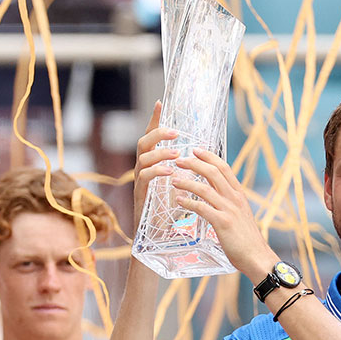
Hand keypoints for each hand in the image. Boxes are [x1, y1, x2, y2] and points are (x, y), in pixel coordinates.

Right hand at [132, 101, 178, 227]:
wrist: (158, 237)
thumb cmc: (170, 211)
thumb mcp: (180, 184)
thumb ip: (184, 169)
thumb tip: (200, 153)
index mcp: (154, 165)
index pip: (152, 138)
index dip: (155, 120)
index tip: (160, 102)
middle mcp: (144, 170)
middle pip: (143, 143)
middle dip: (157, 134)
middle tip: (175, 133)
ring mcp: (140, 183)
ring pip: (142, 158)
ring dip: (160, 153)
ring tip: (176, 153)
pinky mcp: (140, 196)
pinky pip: (143, 178)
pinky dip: (156, 172)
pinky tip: (169, 172)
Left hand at [170, 147, 274, 276]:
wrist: (257, 257)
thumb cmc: (247, 240)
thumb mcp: (240, 215)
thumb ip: (229, 204)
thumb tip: (215, 196)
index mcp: (239, 195)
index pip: (224, 168)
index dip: (209, 156)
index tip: (195, 150)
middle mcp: (235, 198)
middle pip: (213, 172)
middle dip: (194, 163)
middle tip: (178, 160)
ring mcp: (229, 210)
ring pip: (205, 188)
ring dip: (187, 182)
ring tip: (173, 180)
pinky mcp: (222, 223)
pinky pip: (202, 208)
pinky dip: (188, 202)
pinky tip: (179, 200)